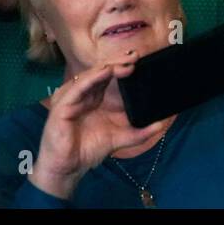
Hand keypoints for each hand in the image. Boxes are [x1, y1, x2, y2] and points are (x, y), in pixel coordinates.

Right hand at [30, 62, 166, 199]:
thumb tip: (161, 125)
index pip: (107, 75)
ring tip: (124, 63)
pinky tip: (105, 71)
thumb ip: (139, 132)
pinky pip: (77, 88)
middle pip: (99, 71)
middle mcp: (81, 93)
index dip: (121, 66)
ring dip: (107, 67)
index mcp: (92, 97)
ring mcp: (70, 97)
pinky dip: (92, 78)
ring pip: (89, 75)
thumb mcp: (119, 138)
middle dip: (117, 61)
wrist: (68, 168)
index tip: (138, 60)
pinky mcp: (62, 106)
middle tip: (135, 56)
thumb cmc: (88, 150)